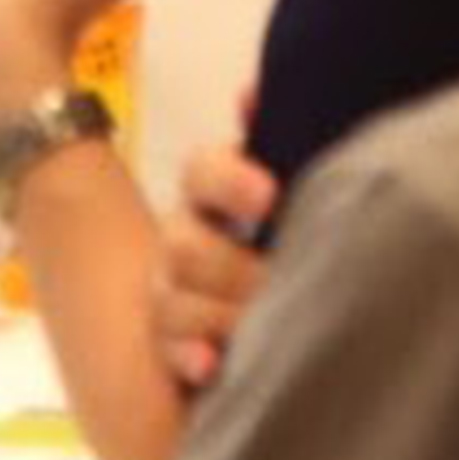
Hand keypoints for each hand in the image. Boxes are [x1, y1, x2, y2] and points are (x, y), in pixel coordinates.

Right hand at [156, 139, 279, 389]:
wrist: (268, 298)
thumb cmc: (285, 231)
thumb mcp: (291, 184)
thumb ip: (277, 139)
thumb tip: (253, 94)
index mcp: (213, 192)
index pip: (202, 173)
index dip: (229, 181)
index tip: (269, 196)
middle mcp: (185, 238)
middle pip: (180, 243)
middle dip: (226, 265)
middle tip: (272, 280)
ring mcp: (172, 292)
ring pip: (171, 300)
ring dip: (214, 314)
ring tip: (253, 324)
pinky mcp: (173, 345)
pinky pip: (167, 351)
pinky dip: (188, 356)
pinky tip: (209, 365)